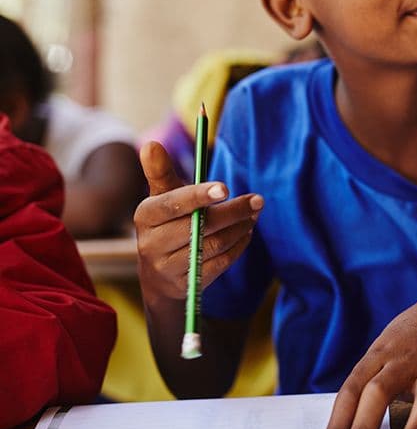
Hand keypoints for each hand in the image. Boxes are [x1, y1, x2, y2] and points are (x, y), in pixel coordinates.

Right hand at [134, 141, 262, 301]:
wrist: (160, 276)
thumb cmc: (167, 224)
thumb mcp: (161, 199)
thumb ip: (160, 172)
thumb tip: (152, 144)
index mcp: (146, 215)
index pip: (172, 204)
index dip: (198, 196)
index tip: (224, 187)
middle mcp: (152, 243)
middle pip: (199, 226)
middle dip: (233, 212)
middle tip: (258, 199)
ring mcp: (169, 267)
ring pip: (214, 245)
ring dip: (240, 227)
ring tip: (254, 213)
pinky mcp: (188, 283)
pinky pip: (221, 262)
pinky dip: (239, 245)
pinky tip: (246, 231)